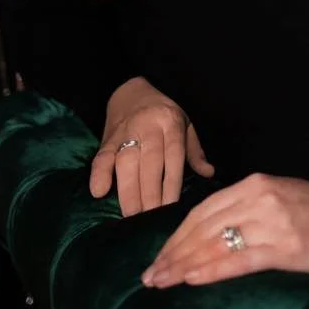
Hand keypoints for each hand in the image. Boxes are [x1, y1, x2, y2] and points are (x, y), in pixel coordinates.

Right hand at [89, 76, 215, 216]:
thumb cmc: (163, 112)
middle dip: (149, 193)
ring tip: (131, 215)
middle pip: (149, 162)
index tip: (170, 207)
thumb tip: (209, 173)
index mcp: (170, 122)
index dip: (171, 183)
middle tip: (149, 218)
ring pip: (126, 162)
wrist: (131, 89)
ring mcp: (126, 131)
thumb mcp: (185, 124)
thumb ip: (194, 151)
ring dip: (128, 190)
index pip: (172, 155)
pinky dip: (99, 174)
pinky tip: (99, 192)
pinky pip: (102, 156)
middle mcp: (148, 126)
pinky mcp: (107, 138)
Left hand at [140, 172, 308, 287]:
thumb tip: (198, 232)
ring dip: (185, 266)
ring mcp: (271, 223)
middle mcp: (258, 200)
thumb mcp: (271, 196)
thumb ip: (239, 207)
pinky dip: (213, 270)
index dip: (176, 236)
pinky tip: (193, 280)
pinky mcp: (283, 248)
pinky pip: (240, 260)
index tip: (158, 256)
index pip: (203, 211)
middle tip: (151, 276)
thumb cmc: (305, 211)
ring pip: (216, 244)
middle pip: (204, 228)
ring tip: (164, 282)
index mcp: (253, 184)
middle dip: (174, 254)